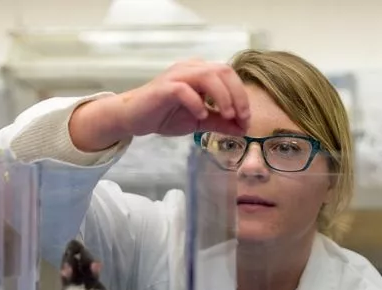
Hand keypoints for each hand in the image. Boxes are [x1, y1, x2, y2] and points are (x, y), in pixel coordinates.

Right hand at [117, 58, 250, 136]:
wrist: (134, 118)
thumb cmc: (165, 115)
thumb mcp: (199, 121)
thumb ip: (220, 122)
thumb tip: (243, 129)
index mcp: (201, 73)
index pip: (230, 77)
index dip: (242, 97)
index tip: (246, 120)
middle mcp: (191, 69)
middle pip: (224, 71)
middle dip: (238, 95)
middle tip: (241, 117)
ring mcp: (177, 76)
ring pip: (208, 76)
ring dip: (222, 96)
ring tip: (227, 116)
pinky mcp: (164, 88)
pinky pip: (184, 90)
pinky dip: (196, 103)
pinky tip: (201, 116)